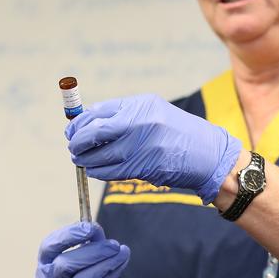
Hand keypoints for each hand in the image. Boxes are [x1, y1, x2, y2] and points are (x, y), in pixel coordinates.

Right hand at [36, 222, 129, 277]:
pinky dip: (113, 272)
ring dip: (108, 262)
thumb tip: (94, 228)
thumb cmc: (83, 277)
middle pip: (65, 265)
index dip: (68, 235)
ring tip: (122, 251)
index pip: (48, 247)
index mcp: (45, 265)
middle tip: (113, 244)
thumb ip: (88, 240)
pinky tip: (122, 261)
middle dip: (93, 251)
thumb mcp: (83, 256)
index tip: (89, 227)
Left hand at [66, 94, 241, 203]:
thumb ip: (122, 114)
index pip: (97, 112)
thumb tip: (88, 120)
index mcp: (140, 105)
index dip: (79, 122)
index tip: (72, 130)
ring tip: (81, 160)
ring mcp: (141, 146)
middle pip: (94, 132)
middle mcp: (139, 123)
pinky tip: (94, 169)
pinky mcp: (144, 167)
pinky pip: (111, 171)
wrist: (207, 153)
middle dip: (78, 141)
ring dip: (85, 159)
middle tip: (73, 146)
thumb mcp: (152, 111)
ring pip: (100, 155)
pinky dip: (98, 171)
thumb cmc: (176, 131)